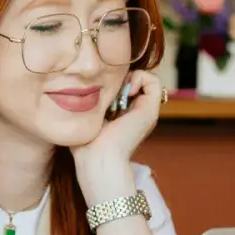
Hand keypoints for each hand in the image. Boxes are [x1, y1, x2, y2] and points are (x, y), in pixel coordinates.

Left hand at [70, 70, 163, 203]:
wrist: (98, 158)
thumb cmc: (86, 144)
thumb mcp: (85, 117)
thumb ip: (88, 103)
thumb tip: (80, 85)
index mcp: (124, 114)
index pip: (125, 84)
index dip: (115, 79)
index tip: (101, 88)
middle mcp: (137, 111)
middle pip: (136, 79)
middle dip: (122, 77)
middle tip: (109, 88)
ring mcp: (146, 110)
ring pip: (147, 77)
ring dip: (131, 76)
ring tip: (119, 90)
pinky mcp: (150, 110)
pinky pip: (154, 80)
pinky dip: (139, 78)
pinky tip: (126, 91)